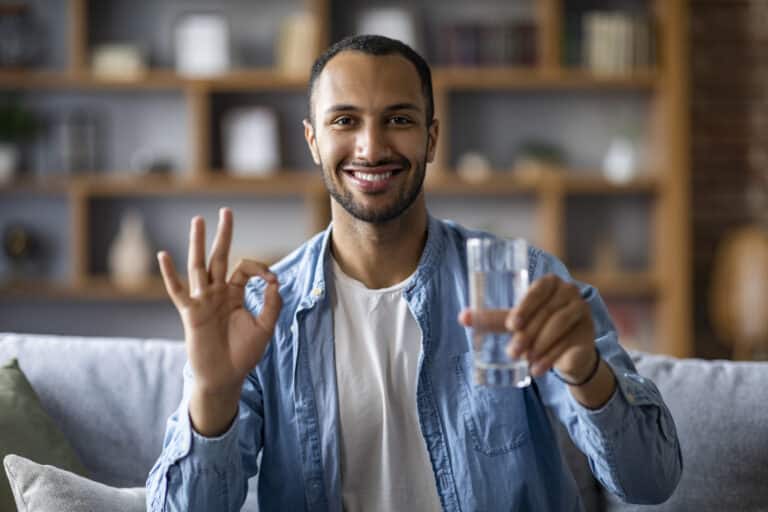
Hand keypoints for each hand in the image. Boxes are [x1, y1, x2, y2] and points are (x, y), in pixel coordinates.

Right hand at [158, 208, 281, 434]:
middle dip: (223, 234)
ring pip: (199, 266)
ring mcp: (202, 301)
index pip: (245, 269)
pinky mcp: (190, 313)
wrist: (225, 377)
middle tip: (225, 211)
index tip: (272, 280)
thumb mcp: (264, 328)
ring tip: (198, 220)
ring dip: (198, 243)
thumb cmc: (243, 354)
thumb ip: (272, 305)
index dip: (260, 268)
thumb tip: (276, 281)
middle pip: (219, 257)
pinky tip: (163, 255)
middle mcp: (217, 293)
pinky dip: (169, 274)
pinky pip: (178, 291)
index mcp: (235, 294)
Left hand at [458, 274, 595, 380]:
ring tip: (525, 360)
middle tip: (513, 351)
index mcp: (550, 283)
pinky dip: (551, 358)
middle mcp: (569, 292)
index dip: (525, 307)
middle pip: (547, 312)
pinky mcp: (589, 332)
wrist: (566, 351)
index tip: (511, 325)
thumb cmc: (537, 328)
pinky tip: (538, 370)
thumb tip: (462, 317)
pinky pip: (569, 344)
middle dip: (528, 334)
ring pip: (559, 326)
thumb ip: (494, 319)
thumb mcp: (516, 321)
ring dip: (540, 345)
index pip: (537, 290)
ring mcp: (582, 311)